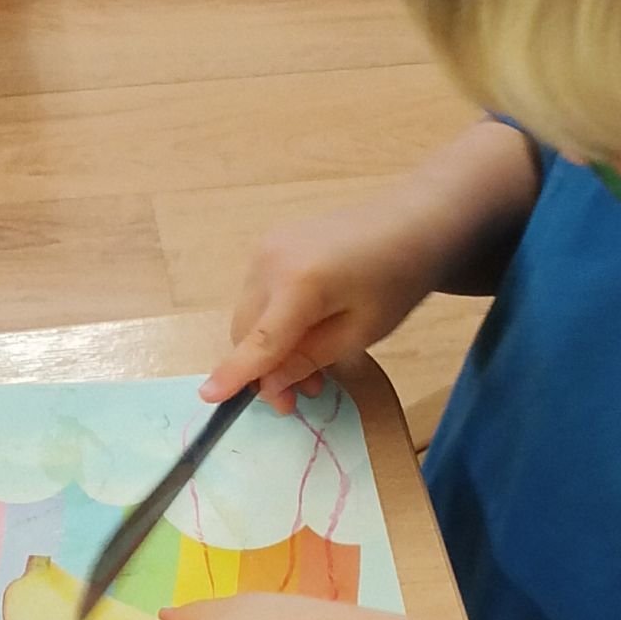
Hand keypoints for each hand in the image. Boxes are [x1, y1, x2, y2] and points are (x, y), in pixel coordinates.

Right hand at [201, 199, 446, 411]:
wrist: (412, 219)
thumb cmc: (398, 278)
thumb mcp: (362, 332)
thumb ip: (309, 358)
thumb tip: (268, 384)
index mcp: (298, 284)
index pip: (258, 341)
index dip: (234, 373)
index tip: (208, 398)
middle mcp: (270, 262)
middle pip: (246, 331)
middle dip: (263, 369)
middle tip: (296, 400)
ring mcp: (266, 247)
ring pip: (250, 315)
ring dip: (269, 348)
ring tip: (311, 371)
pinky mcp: (271, 242)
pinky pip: (259, 294)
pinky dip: (272, 320)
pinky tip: (304, 332)